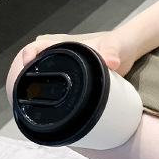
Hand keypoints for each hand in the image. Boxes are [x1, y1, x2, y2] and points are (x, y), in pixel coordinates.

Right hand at [5, 30, 138, 102]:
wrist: (130, 52)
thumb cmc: (119, 43)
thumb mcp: (115, 46)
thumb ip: (112, 52)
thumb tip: (111, 62)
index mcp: (67, 47)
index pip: (39, 47)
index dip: (29, 54)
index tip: (27, 63)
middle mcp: (64, 60)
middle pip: (38, 68)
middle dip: (28, 79)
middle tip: (27, 93)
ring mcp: (71, 74)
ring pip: (49, 83)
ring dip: (42, 93)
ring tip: (39, 107)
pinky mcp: (80, 86)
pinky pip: (66, 94)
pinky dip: (61, 103)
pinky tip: (61, 114)